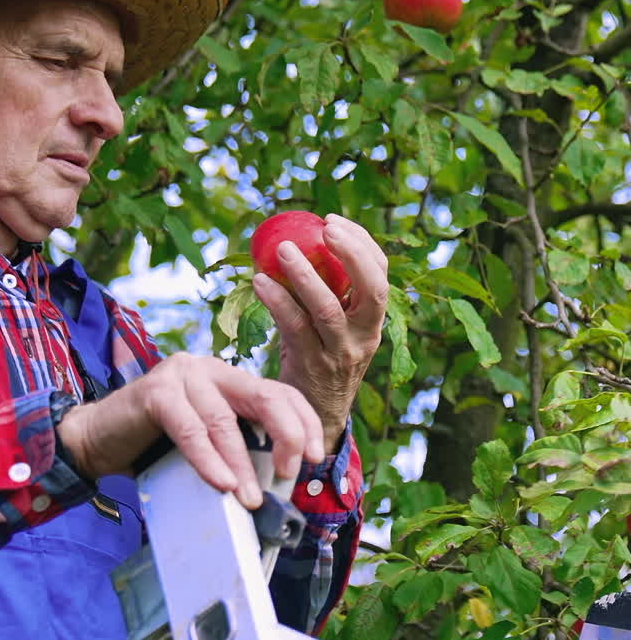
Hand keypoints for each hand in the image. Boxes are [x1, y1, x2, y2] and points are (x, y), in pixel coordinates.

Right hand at [56, 352, 324, 508]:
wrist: (96, 440)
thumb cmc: (155, 446)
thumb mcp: (209, 443)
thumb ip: (239, 448)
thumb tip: (279, 483)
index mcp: (229, 379)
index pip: (281, 393)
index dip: (303, 423)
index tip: (314, 456)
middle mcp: (210, 369)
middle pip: (265, 396)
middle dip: (287, 435)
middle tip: (289, 472)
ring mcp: (181, 375)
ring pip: (225, 420)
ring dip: (240, 464)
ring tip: (249, 498)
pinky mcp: (155, 391)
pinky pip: (190, 429)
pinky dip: (208, 460)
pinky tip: (220, 483)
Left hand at [252, 214, 387, 451]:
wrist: (315, 418)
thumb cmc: (320, 360)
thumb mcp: (335, 329)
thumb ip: (328, 294)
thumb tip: (298, 244)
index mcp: (374, 321)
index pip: (380, 274)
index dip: (362, 244)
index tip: (332, 222)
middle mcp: (365, 336)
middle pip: (372, 288)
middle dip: (352, 253)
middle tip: (325, 228)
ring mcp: (340, 353)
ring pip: (328, 308)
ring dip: (305, 275)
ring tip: (282, 249)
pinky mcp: (312, 366)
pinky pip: (294, 327)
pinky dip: (277, 301)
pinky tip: (258, 282)